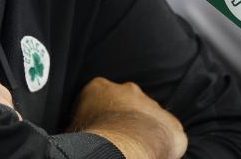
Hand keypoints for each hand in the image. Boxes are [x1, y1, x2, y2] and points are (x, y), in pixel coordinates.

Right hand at [67, 77, 186, 158]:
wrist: (124, 147)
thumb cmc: (92, 139)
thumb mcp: (70, 130)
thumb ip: (77, 126)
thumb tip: (70, 137)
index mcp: (99, 88)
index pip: (97, 97)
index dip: (97, 116)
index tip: (96, 131)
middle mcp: (127, 90)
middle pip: (125, 104)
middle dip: (122, 120)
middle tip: (116, 141)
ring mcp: (151, 105)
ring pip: (148, 118)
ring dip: (143, 132)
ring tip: (135, 151)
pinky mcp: (171, 124)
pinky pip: (167, 135)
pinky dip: (162, 146)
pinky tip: (154, 156)